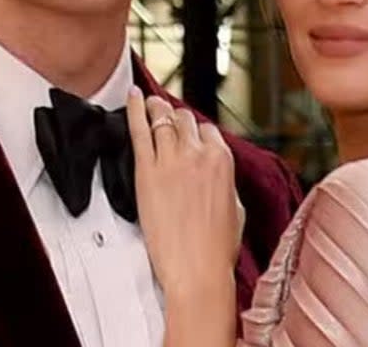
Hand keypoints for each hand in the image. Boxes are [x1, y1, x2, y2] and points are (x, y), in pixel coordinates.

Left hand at [126, 89, 244, 301]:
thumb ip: (224, 180)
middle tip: (166, 116)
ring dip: (157, 109)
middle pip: (184, 120)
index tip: (189, 133)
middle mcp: (197, 154)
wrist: (197, 270)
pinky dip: (135, 109)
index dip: (196, 131)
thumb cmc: (216, 249)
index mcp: (222, 160)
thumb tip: (214, 171)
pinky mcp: (146, 171)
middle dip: (176, 118)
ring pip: (163, 119)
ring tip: (150, 103)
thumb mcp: (235, 207)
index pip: (207, 129)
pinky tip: (132, 97)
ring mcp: (170, 160)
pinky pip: (139, 130)